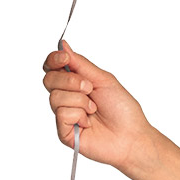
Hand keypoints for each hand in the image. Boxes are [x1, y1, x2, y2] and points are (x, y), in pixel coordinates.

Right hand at [42, 40, 154, 172]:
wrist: (130, 134)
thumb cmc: (121, 107)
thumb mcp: (102, 79)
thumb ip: (80, 64)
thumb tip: (63, 45)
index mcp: (76, 82)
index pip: (53, 67)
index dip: (54, 59)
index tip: (64, 57)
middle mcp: (67, 97)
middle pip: (49, 79)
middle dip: (70, 80)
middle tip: (89, 87)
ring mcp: (64, 114)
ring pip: (55, 96)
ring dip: (80, 99)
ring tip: (93, 108)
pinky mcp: (63, 131)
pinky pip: (62, 114)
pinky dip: (79, 115)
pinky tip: (89, 122)